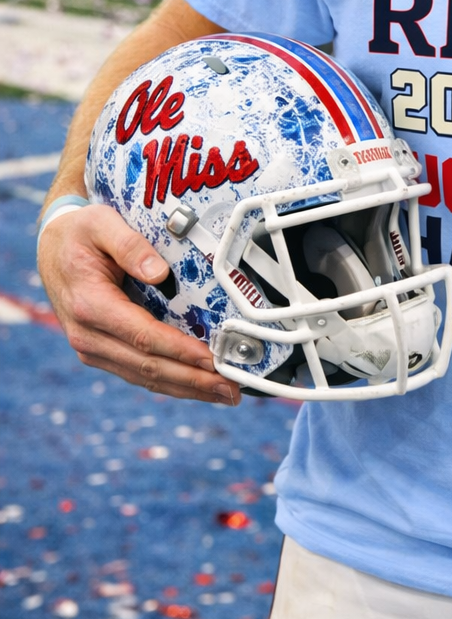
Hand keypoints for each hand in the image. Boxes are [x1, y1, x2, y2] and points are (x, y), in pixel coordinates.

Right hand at [38, 204, 240, 405]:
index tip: (212, 359)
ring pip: (144, 377)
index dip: (180, 351)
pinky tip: (198, 386)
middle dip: (193, 380)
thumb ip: (129, 244)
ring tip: (224, 394)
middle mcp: (88, 335)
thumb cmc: (81, 234)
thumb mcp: (101, 224)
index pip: (143, 336)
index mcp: (90, 305)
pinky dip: (171, 383)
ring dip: (187, 389)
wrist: (52, 249)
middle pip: (148, 366)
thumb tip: (160, 272)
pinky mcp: (101, 353)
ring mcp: (92, 348)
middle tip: (231, 389)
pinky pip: (138, 373)